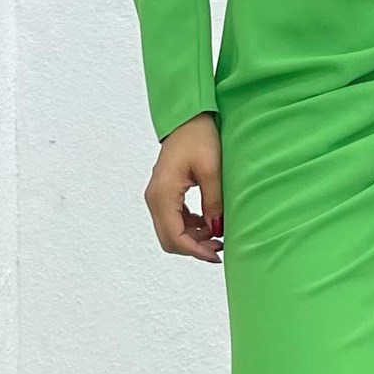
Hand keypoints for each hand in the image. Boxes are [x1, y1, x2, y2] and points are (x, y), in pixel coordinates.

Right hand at [146, 113, 222, 263]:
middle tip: (219, 247)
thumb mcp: (211, 171)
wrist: (188, 119)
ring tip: (217, 236)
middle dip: (193, 248)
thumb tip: (216, 231)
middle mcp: (154, 198)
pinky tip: (207, 223)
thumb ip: (213, 203)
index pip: (174, 236)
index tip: (217, 255)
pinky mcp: (163, 194)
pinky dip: (189, 228)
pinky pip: (172, 220)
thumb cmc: (199, 138)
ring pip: (170, 232)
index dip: (195, 251)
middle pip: (169, 239)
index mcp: (163, 194)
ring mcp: (157, 196)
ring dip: (192, 239)